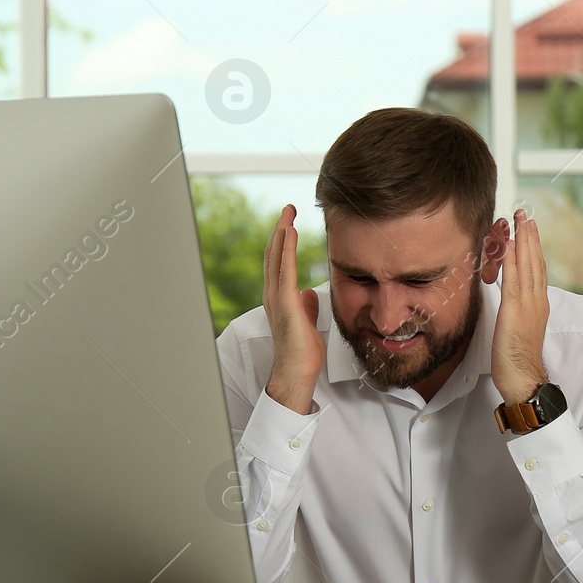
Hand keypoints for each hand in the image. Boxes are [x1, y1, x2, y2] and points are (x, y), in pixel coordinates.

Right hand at [262, 205, 324, 414]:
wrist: (297, 373)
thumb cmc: (303, 353)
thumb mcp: (308, 322)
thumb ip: (306, 306)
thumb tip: (309, 293)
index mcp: (279, 299)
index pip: (278, 263)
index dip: (282, 241)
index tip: (289, 222)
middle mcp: (273, 296)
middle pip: (273, 255)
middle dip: (280, 230)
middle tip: (288, 208)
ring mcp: (277, 299)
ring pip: (276, 258)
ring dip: (281, 233)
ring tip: (287, 213)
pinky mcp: (285, 304)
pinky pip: (285, 270)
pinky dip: (286, 249)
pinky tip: (290, 232)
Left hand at [491, 209, 549, 405]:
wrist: (523, 378)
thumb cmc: (517, 359)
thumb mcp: (518, 328)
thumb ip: (517, 310)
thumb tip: (510, 298)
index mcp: (538, 304)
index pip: (537, 269)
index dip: (533, 247)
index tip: (529, 228)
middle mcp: (537, 300)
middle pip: (535, 261)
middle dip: (530, 236)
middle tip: (525, 213)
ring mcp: (528, 305)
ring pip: (527, 265)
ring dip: (523, 240)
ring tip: (521, 219)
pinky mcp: (515, 311)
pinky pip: (514, 279)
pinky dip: (513, 260)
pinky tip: (511, 244)